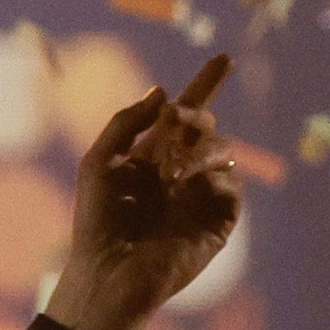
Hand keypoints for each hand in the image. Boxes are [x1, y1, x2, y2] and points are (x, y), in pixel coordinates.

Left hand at [41, 50, 240, 329]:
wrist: (112, 270)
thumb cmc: (98, 222)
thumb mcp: (100, 163)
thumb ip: (127, 123)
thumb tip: (164, 91)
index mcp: (150, 158)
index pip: (184, 116)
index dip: (203, 86)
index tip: (224, 59)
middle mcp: (180, 172)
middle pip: (206, 124)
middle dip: (195, 115)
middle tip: (179, 122)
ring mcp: (202, 193)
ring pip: (221, 147)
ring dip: (196, 148)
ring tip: (169, 171)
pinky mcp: (221, 216)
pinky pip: (231, 179)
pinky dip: (210, 174)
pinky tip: (185, 185)